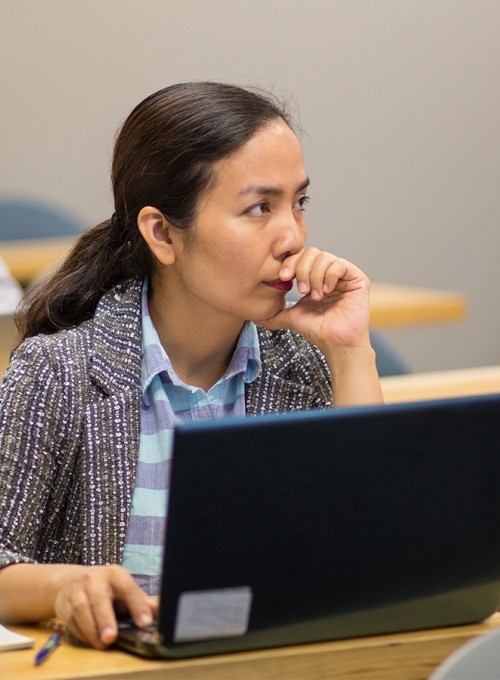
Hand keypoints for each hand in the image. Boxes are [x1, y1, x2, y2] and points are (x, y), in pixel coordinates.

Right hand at [54, 564, 156, 648]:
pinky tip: (91, 639)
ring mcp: (76, 590)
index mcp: (114, 574)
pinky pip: (71, 620)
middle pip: (99, 599)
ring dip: (92, 629)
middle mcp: (94, 579)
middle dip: (106, 619)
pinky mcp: (63, 604)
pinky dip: (81, 632)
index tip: (145, 622)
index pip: (127, 588)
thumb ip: (139, 599)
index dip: (137, 605)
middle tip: (112, 637)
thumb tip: (157, 610)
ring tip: (103, 643)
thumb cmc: (105, 587)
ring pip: (82, 609)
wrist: (71, 581)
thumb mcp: (123, 587)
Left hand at [256, 248, 370, 353]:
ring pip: (324, 257)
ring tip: (315, 295)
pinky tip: (326, 291)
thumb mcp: (290, 317)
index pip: (300, 257)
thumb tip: (253, 316)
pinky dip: (329, 276)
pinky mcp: (357, 278)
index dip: (290, 263)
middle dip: (302, 270)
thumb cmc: (317, 330)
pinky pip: (340, 264)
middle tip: (301, 290)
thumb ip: (274, 314)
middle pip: (311, 252)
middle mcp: (329, 272)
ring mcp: (343, 274)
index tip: (283, 278)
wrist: (335, 342)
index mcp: (314, 276)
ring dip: (314, 276)